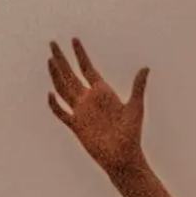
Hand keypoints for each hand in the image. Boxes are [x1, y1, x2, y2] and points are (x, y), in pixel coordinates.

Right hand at [43, 34, 150, 175]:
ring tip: (49, 60)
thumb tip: (146, 68)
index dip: (80, 54)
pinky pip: (62, 113)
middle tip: (52, 43)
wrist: (123, 156)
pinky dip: (54, 104)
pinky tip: (50, 93)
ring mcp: (81, 112)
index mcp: (102, 92)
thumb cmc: (132, 133)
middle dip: (62, 59)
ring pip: (63, 89)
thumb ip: (138, 87)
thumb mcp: (135, 107)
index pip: (88, 68)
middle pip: (71, 75)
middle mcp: (89, 100)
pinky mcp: (76, 126)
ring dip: (56, 75)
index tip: (74, 40)